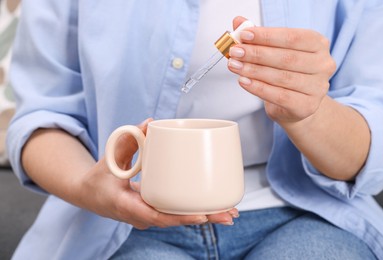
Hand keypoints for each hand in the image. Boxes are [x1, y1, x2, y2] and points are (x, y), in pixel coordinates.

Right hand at [77, 119, 237, 228]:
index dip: (180, 217)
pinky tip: (215, 208)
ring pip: (179, 219)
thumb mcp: (110, 157)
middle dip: (204, 217)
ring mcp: (149, 216)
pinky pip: (176, 213)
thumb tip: (150, 123)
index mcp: (127, 206)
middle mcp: (141, 216)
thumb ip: (128, 140)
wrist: (89, 195)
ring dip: (205, 216)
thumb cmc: (98, 178)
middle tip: (229, 214)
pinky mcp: (154, 211)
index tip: (202, 215)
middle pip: (176, 220)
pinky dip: (195, 211)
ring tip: (230, 212)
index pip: (156, 216)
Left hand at [228, 17, 335, 127]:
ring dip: (254, 71)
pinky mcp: (307, 106)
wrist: (296, 105)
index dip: (266, 36)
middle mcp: (323, 64)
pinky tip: (244, 81)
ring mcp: (318, 87)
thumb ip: (259, 37)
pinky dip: (259, 88)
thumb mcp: (274, 52)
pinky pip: (280, 96)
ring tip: (235, 66)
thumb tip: (238, 22)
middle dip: (256, 54)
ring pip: (282, 77)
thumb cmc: (286, 73)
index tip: (244, 35)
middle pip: (286, 58)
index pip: (292, 37)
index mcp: (318, 44)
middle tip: (235, 52)